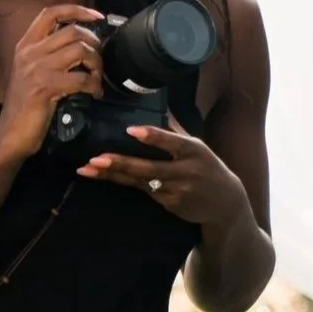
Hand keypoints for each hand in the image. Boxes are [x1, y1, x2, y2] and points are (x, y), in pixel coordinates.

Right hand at [0, 3, 105, 162]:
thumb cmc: (25, 105)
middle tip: (99, 61)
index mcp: (26, 44)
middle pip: (73, 31)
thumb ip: (49, 54)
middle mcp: (30, 52)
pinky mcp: (46, 87)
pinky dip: (94, 85)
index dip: (77, 10)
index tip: (97, 17)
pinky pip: (81, 78)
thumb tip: (81, 44)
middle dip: (94, 44)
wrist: (10, 133)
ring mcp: (37, 69)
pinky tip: (94, 93)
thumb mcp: (32, 72)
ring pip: (80, 51)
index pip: (51, 13)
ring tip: (97, 78)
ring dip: (97, 64)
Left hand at [77, 120, 247, 228]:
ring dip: (112, 175)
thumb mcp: (198, 147)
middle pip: (148, 168)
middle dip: (121, 163)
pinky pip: (143, 191)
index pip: (171, 141)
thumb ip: (175, 132)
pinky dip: (124, 182)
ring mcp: (176, 191)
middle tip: (97, 158)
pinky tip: (103, 176)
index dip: (152, 136)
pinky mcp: (170, 204)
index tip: (131, 131)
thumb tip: (158, 107)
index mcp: (193, 150)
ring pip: (139, 181)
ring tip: (88, 169)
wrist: (225, 204)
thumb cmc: (207, 167)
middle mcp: (185, 171)